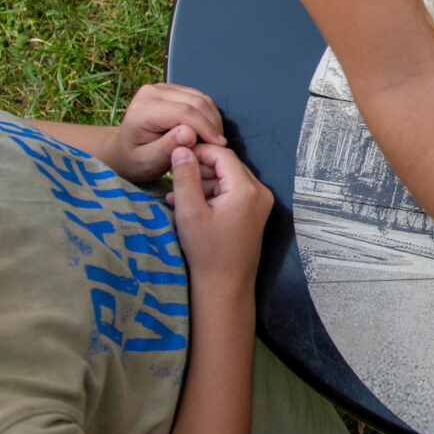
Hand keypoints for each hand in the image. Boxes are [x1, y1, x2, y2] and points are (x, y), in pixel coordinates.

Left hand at [109, 83, 227, 182]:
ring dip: (213, 120)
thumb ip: (167, 148)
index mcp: (142, 108)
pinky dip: (209, 115)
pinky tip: (206, 132)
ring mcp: (163, 88)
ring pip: (202, 99)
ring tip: (211, 141)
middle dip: (212, 125)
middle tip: (216, 146)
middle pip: (196, 103)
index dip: (205, 128)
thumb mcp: (148, 161)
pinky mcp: (173, 90)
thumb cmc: (135, 158)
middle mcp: (152, 92)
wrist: (125, 150)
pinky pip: (200, 98)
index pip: (184, 112)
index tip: (218, 145)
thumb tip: (189, 133)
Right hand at [169, 145, 271, 289]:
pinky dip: (211, 194)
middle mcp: (259, 192)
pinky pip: (232, 193)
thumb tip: (181, 149)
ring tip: (176, 194)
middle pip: (227, 165)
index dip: (199, 151)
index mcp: (246, 190)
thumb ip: (184, 177)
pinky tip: (188, 204)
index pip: (223, 154)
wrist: (224, 285)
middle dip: (200, 167)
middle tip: (174, 175)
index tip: (177, 154)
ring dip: (203, 182)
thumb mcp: (189, 212)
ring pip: (228, 179)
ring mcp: (259, 203)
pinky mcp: (254, 213)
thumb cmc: (207, 253)